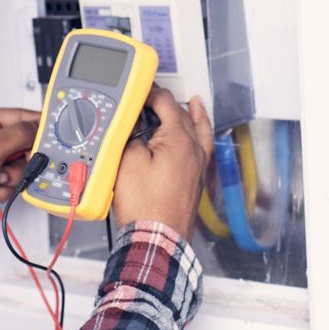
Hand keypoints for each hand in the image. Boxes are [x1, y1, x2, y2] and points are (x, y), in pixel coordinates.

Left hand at [0, 107, 40, 235]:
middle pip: (22, 143)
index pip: (18, 116)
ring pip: (19, 165)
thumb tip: (38, 126)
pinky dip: (3, 188)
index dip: (37, 126)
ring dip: (9, 177)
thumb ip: (17, 135)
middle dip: (18, 160)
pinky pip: (11, 180)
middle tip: (8, 167)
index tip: (54, 135)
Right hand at [111, 88, 212, 234]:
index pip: (166, 102)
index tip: (139, 90)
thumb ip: (130, 138)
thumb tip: (134, 131)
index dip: (150, 92)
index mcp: (179, 139)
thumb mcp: (126, 162)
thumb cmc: (146, 207)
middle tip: (151, 98)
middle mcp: (195, 150)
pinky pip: (202, 148)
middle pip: (183, 114)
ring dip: (192, 116)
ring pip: (199, 131)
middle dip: (167, 103)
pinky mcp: (195, 181)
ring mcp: (198, 167)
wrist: (157, 239)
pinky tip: (194, 139)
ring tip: (194, 104)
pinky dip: (199, 136)